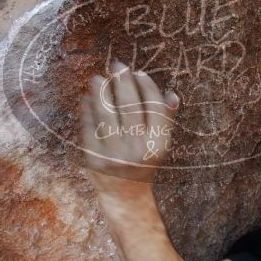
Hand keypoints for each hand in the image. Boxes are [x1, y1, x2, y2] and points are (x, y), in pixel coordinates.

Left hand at [81, 60, 179, 197]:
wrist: (125, 195)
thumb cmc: (144, 163)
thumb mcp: (160, 145)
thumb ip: (165, 120)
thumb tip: (172, 94)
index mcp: (157, 145)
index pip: (154, 107)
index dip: (146, 86)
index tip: (139, 73)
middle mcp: (137, 149)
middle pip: (130, 106)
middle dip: (123, 82)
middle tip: (117, 65)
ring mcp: (114, 155)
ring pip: (106, 114)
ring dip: (101, 92)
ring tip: (98, 78)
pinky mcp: (94, 159)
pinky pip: (89, 128)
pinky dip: (88, 110)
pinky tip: (88, 98)